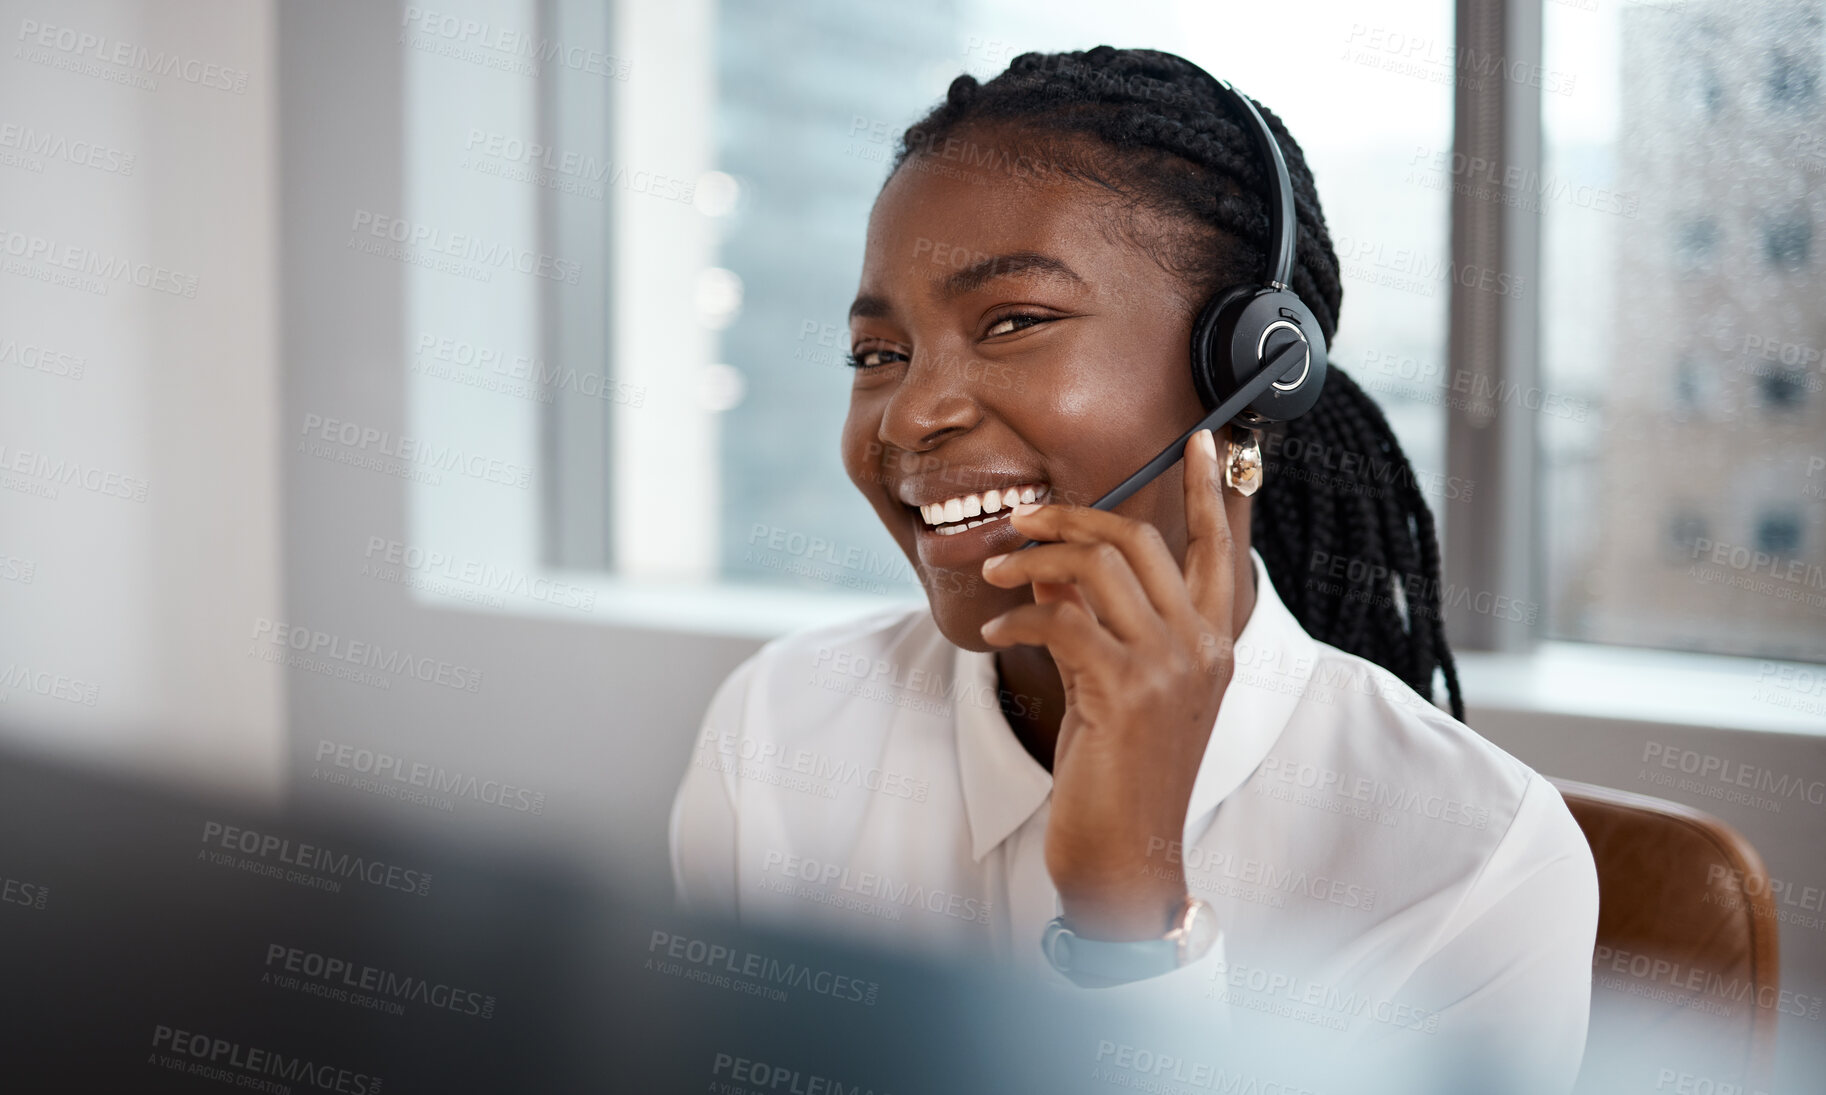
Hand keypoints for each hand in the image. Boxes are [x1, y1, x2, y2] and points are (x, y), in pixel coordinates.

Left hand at [978, 428, 1238, 940]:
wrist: (1126, 855)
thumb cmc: (1119, 775)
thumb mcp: (1113, 686)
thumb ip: (1096, 621)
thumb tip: (1051, 565)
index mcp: (1214, 642)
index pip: (1219, 546)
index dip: (1207, 489)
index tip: (1201, 440)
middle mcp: (1202, 645)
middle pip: (1138, 538)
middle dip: (1070, 515)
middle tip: (1020, 518)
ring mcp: (1168, 666)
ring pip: (1096, 566)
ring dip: (1032, 557)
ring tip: (994, 573)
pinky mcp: (1124, 690)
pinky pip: (1060, 619)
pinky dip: (1018, 619)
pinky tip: (995, 634)